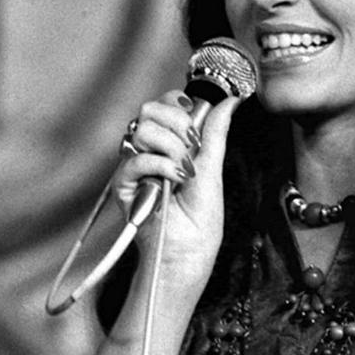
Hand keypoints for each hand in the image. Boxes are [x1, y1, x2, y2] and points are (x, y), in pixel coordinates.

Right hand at [114, 89, 240, 283]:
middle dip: (177, 124)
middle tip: (192, 147)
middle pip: (149, 110)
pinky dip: (160, 165)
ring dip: (171, 147)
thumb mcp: (213, 168)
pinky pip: (135, 158)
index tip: (194, 115)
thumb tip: (230, 102)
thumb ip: (215, 133)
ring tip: (184, 170)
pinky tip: (175, 178)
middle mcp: (149, 152)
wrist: (190, 251)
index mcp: (169, 144)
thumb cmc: (201, 220)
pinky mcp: (124, 185)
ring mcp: (135, 167)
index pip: (163, 105)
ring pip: (142, 129)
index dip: (177, 103)